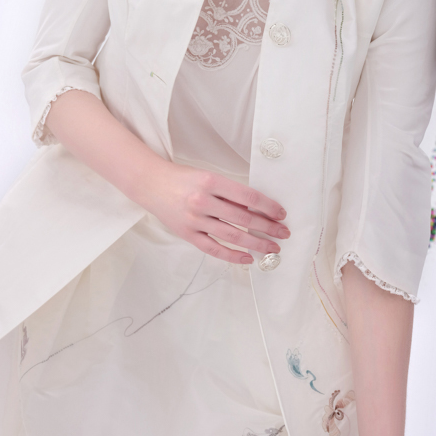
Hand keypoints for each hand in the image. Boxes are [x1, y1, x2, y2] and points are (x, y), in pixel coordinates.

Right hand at [138, 159, 289, 264]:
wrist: (152, 184)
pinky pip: (213, 248)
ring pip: (232, 236)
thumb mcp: (209, 177)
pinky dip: (232, 255)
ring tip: (271, 248)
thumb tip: (259, 211)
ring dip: (255, 243)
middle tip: (283, 234)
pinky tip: (247, 258)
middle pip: (243, 218)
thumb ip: (231, 193)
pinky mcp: (187, 234)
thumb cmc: (185, 179)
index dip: (268, 207)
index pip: (248, 197)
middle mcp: (203, 201)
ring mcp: (194, 220)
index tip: (281, 214)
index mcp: (211, 181)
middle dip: (267, 228)